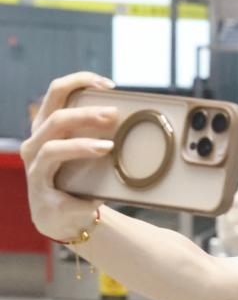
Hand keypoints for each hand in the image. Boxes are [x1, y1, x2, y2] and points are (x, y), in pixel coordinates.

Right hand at [20, 72, 117, 241]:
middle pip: (56, 116)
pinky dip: (78, 173)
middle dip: (86, 113)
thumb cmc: (81, 179)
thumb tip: (140, 119)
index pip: (57, 92)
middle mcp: (36, 142)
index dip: (80, 81)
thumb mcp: (90, 153)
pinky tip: (97, 186)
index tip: (109, 85)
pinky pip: (56, 179)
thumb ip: (102, 134)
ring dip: (81, 144)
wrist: (67, 218)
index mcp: (48, 127)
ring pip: (51, 146)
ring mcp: (35, 166)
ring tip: (108, 146)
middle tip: (113, 114)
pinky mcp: (40, 190)